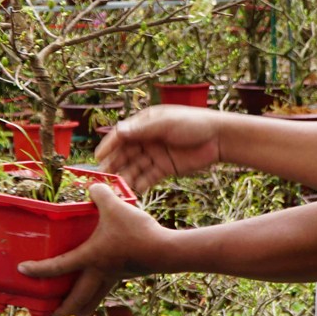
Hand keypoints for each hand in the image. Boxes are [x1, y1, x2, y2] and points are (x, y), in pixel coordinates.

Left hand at [17, 185, 168, 315]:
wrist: (165, 251)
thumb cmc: (136, 231)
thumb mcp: (115, 206)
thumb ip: (100, 193)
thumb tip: (92, 186)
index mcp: (90, 257)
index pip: (58, 266)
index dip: (38, 269)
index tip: (22, 271)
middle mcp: (99, 271)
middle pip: (77, 297)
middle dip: (64, 308)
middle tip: (52, 315)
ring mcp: (114, 276)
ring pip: (95, 298)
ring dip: (84, 309)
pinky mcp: (127, 274)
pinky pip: (109, 289)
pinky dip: (101, 295)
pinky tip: (103, 289)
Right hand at [95, 105, 222, 192]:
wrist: (219, 138)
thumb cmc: (193, 123)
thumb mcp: (166, 124)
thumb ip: (142, 130)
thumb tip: (119, 132)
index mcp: (144, 124)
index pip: (121, 136)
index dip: (108, 146)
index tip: (97, 159)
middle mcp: (146, 139)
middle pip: (125, 154)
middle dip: (114, 165)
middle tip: (102, 179)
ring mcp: (154, 155)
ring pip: (135, 167)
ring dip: (125, 177)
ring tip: (116, 189)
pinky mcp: (164, 168)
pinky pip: (148, 177)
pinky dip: (140, 184)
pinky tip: (133, 193)